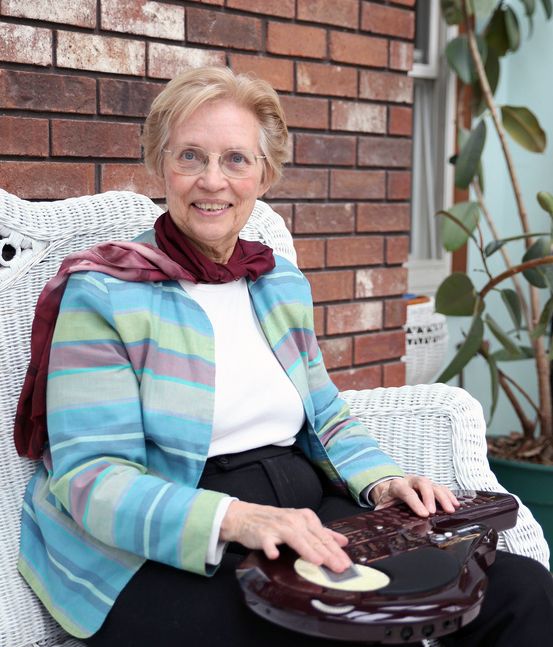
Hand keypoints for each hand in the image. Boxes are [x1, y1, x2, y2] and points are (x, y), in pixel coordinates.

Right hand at [220, 500, 350, 572]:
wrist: (246, 516)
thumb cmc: (276, 521)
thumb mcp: (301, 523)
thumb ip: (322, 532)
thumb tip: (343, 541)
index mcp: (305, 517)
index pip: (324, 536)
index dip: (336, 550)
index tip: (346, 564)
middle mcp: (294, 520)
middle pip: (314, 539)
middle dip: (328, 554)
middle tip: (339, 568)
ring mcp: (278, 526)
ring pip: (296, 539)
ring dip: (307, 550)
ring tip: (318, 561)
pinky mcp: (263, 534)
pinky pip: (268, 542)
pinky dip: (271, 548)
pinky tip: (274, 555)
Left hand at [370, 475, 459, 516]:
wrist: (389, 489)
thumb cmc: (387, 500)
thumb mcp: (382, 508)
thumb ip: (384, 516)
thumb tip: (385, 528)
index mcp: (397, 486)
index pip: (406, 491)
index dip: (415, 502)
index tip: (423, 514)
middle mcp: (410, 481)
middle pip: (422, 483)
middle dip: (429, 497)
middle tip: (433, 512)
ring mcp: (421, 483)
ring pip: (434, 485)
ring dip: (443, 497)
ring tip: (450, 510)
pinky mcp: (430, 486)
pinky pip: (442, 488)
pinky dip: (449, 495)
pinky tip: (455, 504)